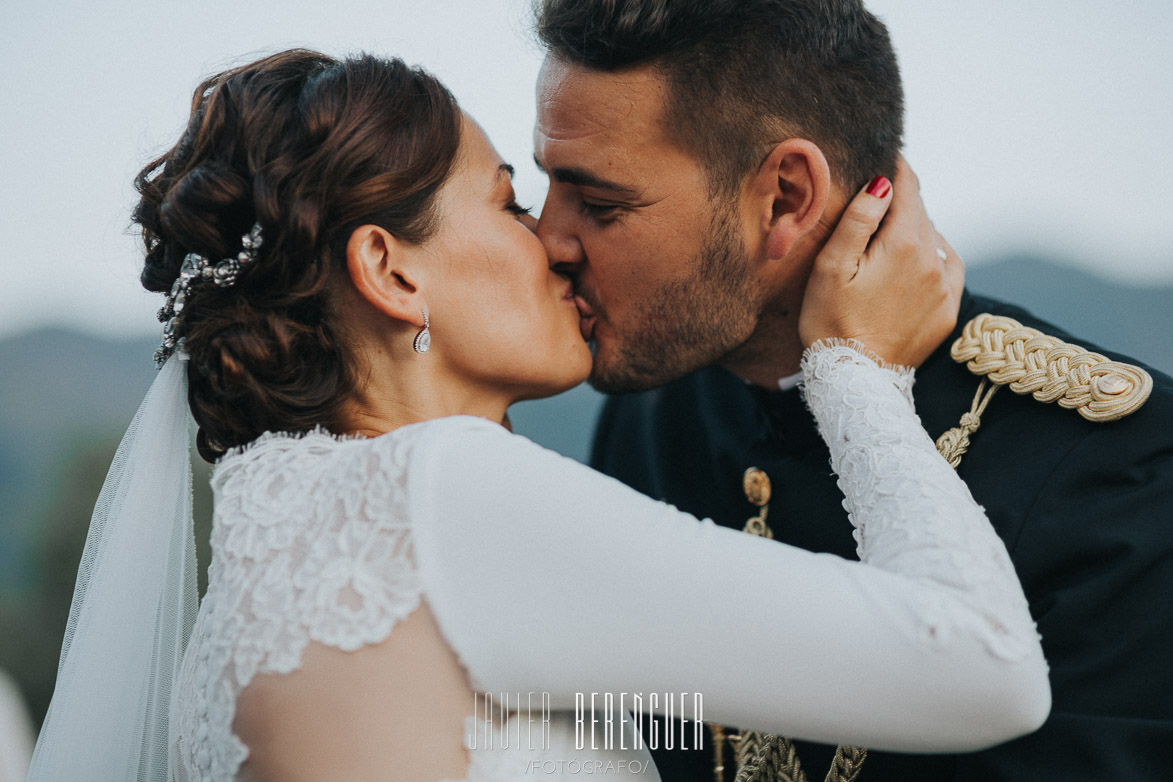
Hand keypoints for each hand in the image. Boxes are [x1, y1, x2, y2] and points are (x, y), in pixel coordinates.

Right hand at [798, 157, 963, 366]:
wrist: (855, 379)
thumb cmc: (830, 322)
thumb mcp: (830, 267)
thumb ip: (858, 220)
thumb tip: (883, 183)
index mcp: (902, 245)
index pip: (906, 189)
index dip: (897, 167)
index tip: (888, 152)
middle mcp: (933, 261)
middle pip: (920, 212)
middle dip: (902, 198)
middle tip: (881, 190)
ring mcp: (945, 288)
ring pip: (935, 238)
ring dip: (916, 227)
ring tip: (891, 230)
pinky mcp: (948, 311)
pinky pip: (949, 267)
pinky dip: (934, 254)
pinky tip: (916, 258)